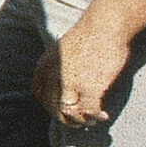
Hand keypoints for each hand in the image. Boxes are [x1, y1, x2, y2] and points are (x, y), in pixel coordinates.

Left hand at [33, 13, 129, 128]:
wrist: (106, 25)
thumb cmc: (89, 36)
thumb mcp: (63, 50)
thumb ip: (59, 68)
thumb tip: (66, 87)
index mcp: (43, 67)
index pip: (40, 95)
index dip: (50, 106)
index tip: (65, 109)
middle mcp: (52, 77)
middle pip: (52, 108)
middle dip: (66, 118)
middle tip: (81, 120)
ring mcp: (70, 84)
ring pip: (68, 114)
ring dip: (80, 121)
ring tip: (92, 119)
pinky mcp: (90, 88)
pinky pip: (88, 112)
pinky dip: (95, 117)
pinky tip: (103, 115)